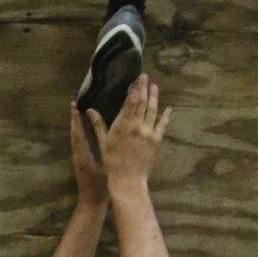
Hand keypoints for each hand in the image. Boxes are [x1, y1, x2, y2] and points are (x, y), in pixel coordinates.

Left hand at [69, 102, 105, 209]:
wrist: (92, 204)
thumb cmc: (102, 189)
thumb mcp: (106, 170)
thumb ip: (107, 156)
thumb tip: (111, 137)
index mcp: (83, 157)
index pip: (78, 135)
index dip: (76, 121)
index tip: (75, 107)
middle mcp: (78, 156)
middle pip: (74, 134)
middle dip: (74, 119)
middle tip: (74, 104)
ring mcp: (78, 159)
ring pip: (75, 138)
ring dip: (75, 125)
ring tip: (77, 112)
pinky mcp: (80, 162)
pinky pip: (78, 143)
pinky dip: (79, 132)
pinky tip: (83, 128)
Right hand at [90, 75, 170, 190]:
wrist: (128, 179)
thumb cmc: (112, 161)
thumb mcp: (103, 142)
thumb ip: (98, 124)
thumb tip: (89, 110)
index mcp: (122, 125)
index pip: (130, 102)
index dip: (134, 89)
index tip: (136, 79)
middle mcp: (136, 125)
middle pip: (142, 102)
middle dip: (144, 88)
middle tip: (145, 77)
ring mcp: (148, 132)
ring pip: (153, 110)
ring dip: (154, 97)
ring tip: (154, 86)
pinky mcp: (156, 140)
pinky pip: (162, 125)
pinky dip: (165, 116)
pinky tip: (168, 108)